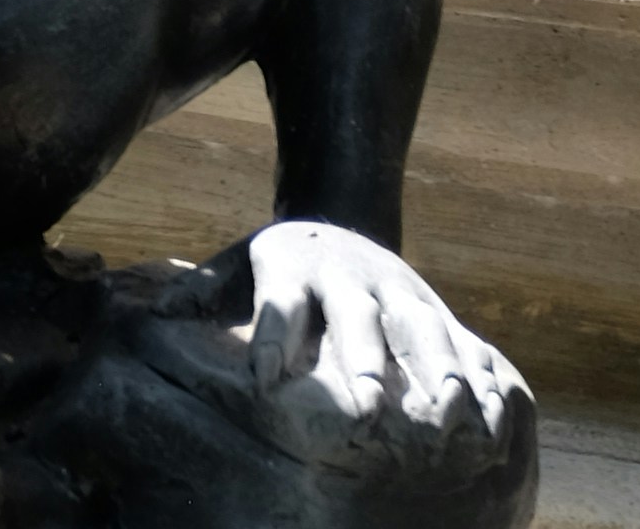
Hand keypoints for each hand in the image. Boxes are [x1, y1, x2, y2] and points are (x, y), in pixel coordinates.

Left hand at [226, 223, 529, 463]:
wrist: (342, 222)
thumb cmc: (278, 266)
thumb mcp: (236, 265)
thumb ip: (200, 291)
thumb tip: (152, 315)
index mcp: (293, 262)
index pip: (280, 299)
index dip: (273, 337)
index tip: (264, 383)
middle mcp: (349, 274)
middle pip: (357, 316)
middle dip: (364, 360)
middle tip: (368, 408)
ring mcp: (398, 290)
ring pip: (419, 327)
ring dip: (433, 370)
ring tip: (443, 416)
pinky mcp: (434, 309)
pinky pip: (463, 343)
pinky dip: (479, 378)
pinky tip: (487, 418)